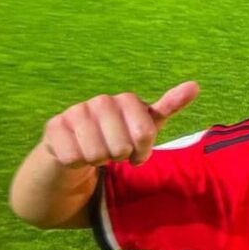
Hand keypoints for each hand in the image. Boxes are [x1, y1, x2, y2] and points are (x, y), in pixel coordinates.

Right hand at [41, 82, 198, 168]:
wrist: (78, 150)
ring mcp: (75, 112)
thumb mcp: (147, 126)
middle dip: (119, 157)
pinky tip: (77, 154)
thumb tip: (195, 85)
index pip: (145, 134)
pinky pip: (73, 157)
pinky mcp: (53, 127)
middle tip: (114, 153)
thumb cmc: (118, 137)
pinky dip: (77, 164)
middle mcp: (101, 101)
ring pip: (96, 154)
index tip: (138, 150)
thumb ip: (170, 106)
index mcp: (127, 100)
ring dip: (99, 161)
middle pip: (120, 146)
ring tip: (97, 153)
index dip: (142, 150)